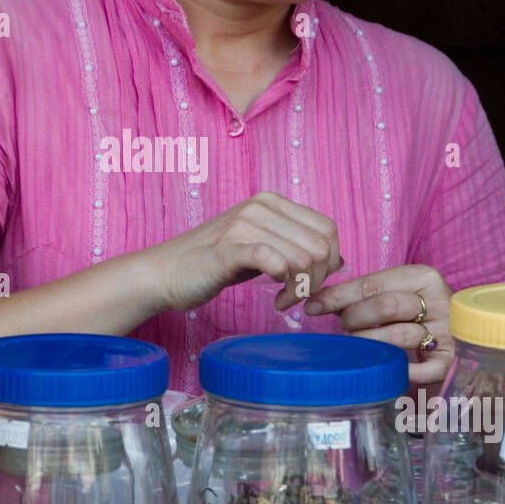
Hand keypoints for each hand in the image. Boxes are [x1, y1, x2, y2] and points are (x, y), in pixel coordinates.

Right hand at [146, 192, 344, 314]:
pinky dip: (286, 287)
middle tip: (298, 297)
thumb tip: (339, 259)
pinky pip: (275, 262)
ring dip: (301, 289)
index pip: (327, 228)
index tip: (311, 283)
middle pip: (321, 246)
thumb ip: (296, 246)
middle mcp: (260, 207)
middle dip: (318, 280)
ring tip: (284, 301)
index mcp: (271, 202)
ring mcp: (244, 225)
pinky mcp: (229, 249)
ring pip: (304, 258)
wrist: (165, 272)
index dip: (330, 262)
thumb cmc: (214, 263)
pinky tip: (275, 299)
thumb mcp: (262, 247)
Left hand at [303, 263, 454, 385]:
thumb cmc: (413, 315)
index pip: (372, 284)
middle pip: (385, 306)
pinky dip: (399, 370)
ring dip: (369, 343)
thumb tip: (317, 299)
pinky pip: (422, 369)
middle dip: (354, 319)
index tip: (312, 306)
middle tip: (344, 328)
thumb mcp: (393, 294)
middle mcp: (439, 300)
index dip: (338, 296)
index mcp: (422, 277)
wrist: (459, 335)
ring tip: (359, 345)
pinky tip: (383, 369)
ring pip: (399, 336)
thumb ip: (363, 294)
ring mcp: (447, 331)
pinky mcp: (450, 361)